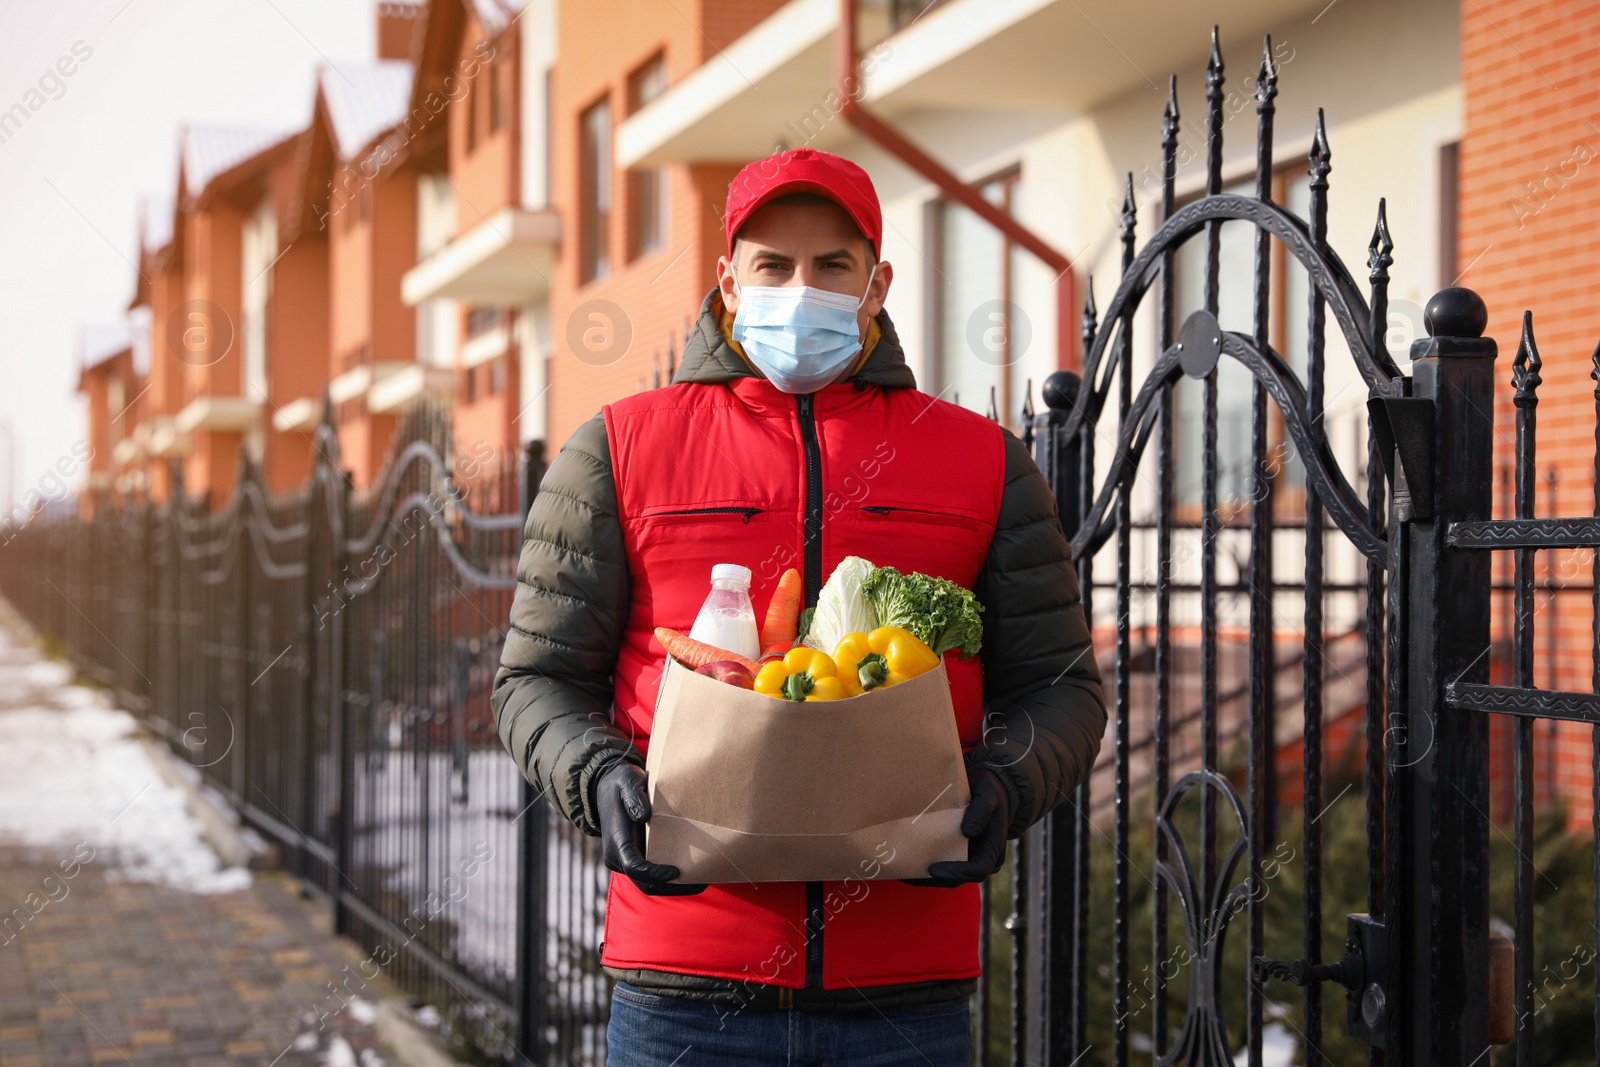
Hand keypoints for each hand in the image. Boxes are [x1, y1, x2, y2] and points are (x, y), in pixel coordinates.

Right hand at [595, 760, 707, 895]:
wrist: (606, 786)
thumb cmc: (620, 782)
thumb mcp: (627, 782)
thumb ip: (634, 798)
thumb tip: (643, 816)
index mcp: (616, 841)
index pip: (634, 867)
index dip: (656, 874)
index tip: (677, 871)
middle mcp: (617, 856)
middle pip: (644, 883)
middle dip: (670, 886)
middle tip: (698, 882)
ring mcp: (624, 859)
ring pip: (647, 884)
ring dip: (671, 886)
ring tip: (698, 880)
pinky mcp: (633, 857)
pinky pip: (649, 876)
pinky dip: (667, 878)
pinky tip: (688, 871)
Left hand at [901, 769, 1010, 886]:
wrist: (989, 790)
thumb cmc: (989, 792)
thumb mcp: (988, 795)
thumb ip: (981, 811)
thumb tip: (968, 832)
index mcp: (992, 850)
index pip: (977, 871)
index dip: (956, 873)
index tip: (933, 869)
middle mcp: (980, 859)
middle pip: (957, 878)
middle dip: (932, 878)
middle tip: (907, 874)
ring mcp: (968, 857)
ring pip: (947, 874)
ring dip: (925, 875)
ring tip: (901, 869)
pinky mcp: (956, 852)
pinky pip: (942, 862)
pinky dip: (925, 863)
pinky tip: (906, 859)